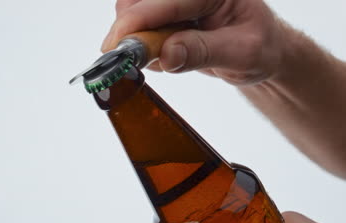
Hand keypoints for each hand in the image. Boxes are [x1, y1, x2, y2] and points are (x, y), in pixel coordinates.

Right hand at [101, 0, 290, 85]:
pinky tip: (162, 54)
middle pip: (138, 2)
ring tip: (159, 59)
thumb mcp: (242, 54)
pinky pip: (138, 24)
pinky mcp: (167, 13)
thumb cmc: (260, 48)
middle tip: (132, 61)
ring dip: (134, 38)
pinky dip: (140, 44)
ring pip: (132, 10)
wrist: (261, 51)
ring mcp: (175, 1)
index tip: (116, 49)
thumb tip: (166, 55)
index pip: (165, 2)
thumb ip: (203, 52)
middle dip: (129, 31)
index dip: (135, 24)